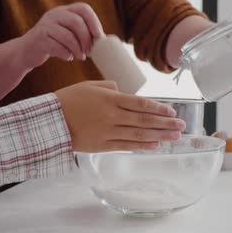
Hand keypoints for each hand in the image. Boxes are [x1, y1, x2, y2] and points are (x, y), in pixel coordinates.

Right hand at [15, 3, 103, 69]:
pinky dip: (66, 54)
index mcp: (64, 11)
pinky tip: (68, 57)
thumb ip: (81, 33)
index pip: (83, 8)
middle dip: (86, 39)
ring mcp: (45, 25)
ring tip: (80, 57)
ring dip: (78, 49)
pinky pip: (57, 47)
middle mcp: (54, 14)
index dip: (94, 22)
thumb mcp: (67, 33)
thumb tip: (104, 41)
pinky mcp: (39, 39)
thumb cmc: (53, 44)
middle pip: (77, 22)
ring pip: (67, 36)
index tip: (99, 37)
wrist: (26, 51)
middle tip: (89, 51)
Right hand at [55, 81, 185, 151]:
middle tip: (181, 126)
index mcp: (110, 99)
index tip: (172, 111)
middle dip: (165, 123)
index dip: (158, 109)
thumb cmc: (68, 101)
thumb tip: (123, 92)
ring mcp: (108, 132)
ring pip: (139, 135)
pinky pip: (126, 146)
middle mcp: (112, 115)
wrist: (50, 121)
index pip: (140, 104)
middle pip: (144, 120)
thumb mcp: (89, 86)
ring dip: (159, 136)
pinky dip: (142, 146)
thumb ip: (109, 88)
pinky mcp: (102, 145)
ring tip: (174, 137)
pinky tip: (155, 145)